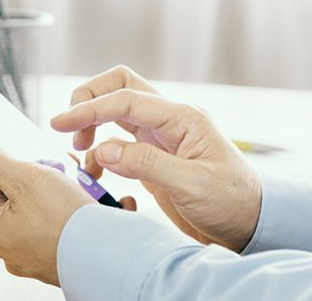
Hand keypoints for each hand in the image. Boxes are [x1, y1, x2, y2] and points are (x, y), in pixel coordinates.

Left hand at [0, 126, 93, 285]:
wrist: (112, 258)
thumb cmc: (66, 221)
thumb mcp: (23, 177)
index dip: (12, 161)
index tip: (36, 159)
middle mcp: (12, 247)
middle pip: (20, 192)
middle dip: (44, 176)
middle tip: (64, 174)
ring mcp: (38, 254)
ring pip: (47, 206)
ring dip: (66, 191)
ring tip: (84, 191)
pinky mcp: (64, 256)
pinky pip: (67, 224)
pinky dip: (81, 212)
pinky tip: (94, 208)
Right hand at [50, 66, 261, 251]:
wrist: (251, 226)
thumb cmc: (233, 203)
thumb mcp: (193, 185)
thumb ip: (147, 164)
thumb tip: (104, 151)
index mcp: (182, 117)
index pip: (126, 99)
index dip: (89, 108)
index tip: (61, 124)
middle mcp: (169, 120)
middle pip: (119, 86)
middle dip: (88, 100)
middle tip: (69, 131)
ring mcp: (160, 136)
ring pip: (116, 109)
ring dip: (92, 123)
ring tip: (80, 154)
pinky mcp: (152, 155)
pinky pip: (117, 140)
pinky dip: (99, 151)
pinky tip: (96, 173)